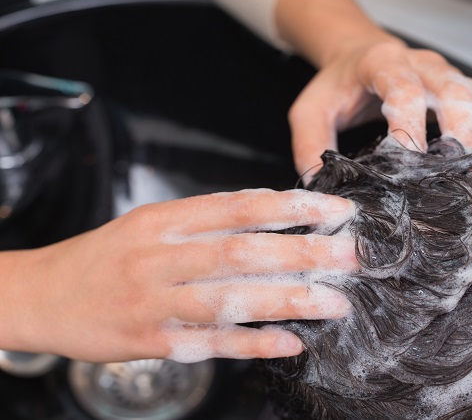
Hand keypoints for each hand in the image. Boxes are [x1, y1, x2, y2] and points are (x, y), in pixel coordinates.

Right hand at [1, 189, 357, 362]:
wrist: (43, 295)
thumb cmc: (106, 256)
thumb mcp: (151, 222)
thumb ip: (207, 218)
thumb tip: (274, 208)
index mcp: (164, 219)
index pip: (239, 207)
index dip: (293, 208)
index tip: (336, 211)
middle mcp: (161, 256)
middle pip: (242, 252)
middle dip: (304, 254)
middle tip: (350, 256)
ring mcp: (155, 301)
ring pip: (231, 298)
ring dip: (289, 301)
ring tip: (335, 302)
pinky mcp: (151, 341)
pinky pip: (210, 343)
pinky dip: (253, 342)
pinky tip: (289, 343)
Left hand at [288, 41, 471, 180]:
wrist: (357, 54)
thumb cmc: (337, 85)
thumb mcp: (310, 111)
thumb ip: (310, 147)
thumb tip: (322, 188)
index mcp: (381, 63)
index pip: (403, 88)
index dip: (410, 122)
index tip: (410, 159)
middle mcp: (421, 64)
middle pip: (451, 89)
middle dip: (459, 130)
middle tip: (459, 168)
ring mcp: (446, 73)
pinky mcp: (462, 86)